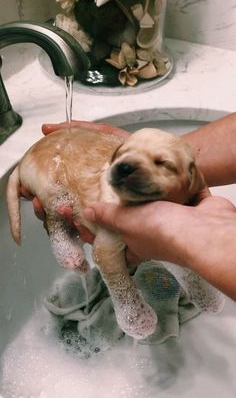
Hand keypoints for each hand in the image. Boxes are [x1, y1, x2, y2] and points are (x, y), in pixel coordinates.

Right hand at [20, 120, 129, 241]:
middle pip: (64, 213)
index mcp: (86, 183)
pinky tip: (83, 227)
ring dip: (67, 223)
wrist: (167, 164)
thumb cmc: (137, 149)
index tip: (32, 193)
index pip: (57, 194)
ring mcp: (107, 216)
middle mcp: (94, 201)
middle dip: (48, 211)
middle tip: (40, 203)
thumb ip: (79, 130)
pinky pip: (101, 238)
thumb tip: (46, 129)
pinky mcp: (121, 227)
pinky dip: (89, 235)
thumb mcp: (105, 134)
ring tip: (62, 211)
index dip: (42, 196)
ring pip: (79, 227)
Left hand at [82, 189, 235, 299]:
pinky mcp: (186, 205)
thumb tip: (88, 212)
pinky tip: (156, 170)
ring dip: (141, 192)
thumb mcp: (127, 223)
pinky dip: (168, 183)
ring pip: (151, 204)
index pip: (106, 241)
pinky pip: (174, 192)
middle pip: (128, 220)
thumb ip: (108, 216)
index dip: (89, 230)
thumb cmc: (163, 231)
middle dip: (115, 205)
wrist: (204, 228)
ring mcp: (171, 219)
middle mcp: (152, 234)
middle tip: (100, 186)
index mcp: (135, 244)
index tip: (73, 214)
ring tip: (124, 174)